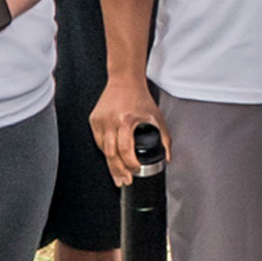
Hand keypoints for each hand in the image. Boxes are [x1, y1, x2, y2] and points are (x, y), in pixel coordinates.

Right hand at [89, 68, 154, 188]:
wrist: (124, 80)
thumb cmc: (140, 97)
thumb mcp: (157, 117)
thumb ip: (164, 138)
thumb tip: (167, 157)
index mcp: (127, 120)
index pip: (125, 149)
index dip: (130, 163)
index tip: (136, 170)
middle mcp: (111, 120)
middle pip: (111, 154)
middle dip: (118, 171)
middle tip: (124, 181)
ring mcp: (100, 120)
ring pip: (103, 149)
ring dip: (111, 163)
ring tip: (118, 173)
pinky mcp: (94, 120)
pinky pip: (98, 141)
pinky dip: (105, 150)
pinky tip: (112, 155)